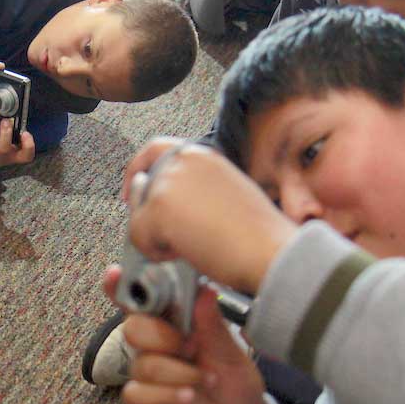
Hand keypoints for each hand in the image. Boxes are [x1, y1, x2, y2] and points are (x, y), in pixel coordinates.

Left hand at [0, 118, 35, 165]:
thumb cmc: (0, 139)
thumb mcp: (11, 135)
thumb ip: (14, 127)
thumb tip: (14, 108)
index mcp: (14, 155)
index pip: (26, 155)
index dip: (28, 145)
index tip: (25, 133)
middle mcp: (1, 158)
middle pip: (4, 149)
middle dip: (5, 133)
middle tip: (6, 121)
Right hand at [104, 270, 267, 403]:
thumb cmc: (235, 385)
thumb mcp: (233, 356)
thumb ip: (214, 327)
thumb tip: (205, 291)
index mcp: (175, 323)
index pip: (142, 299)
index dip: (123, 286)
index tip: (115, 274)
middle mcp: (155, 345)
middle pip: (133, 327)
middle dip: (162, 337)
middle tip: (192, 348)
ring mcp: (146, 373)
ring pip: (142, 362)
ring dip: (178, 372)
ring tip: (205, 380)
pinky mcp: (142, 401)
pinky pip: (137, 392)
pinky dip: (166, 395)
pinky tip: (188, 398)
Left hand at [125, 141, 295, 294]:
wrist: (271, 252)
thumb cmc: (258, 234)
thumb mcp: (225, 195)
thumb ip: (193, 190)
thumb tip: (161, 200)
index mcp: (202, 155)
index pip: (155, 149)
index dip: (138, 169)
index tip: (133, 189)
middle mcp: (183, 160)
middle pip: (143, 186)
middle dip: (148, 214)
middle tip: (168, 236)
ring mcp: (169, 182)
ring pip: (139, 215)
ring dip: (157, 237)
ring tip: (192, 246)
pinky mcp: (159, 207)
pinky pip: (138, 237)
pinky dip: (155, 253)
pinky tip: (187, 254)